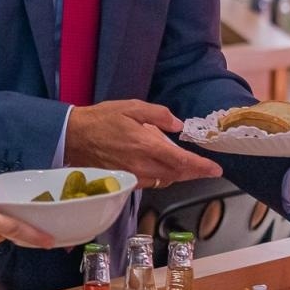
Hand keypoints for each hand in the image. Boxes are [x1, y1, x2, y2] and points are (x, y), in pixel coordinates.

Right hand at [64, 100, 222, 187]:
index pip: (182, 160)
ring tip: (188, 166)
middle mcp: (143, 165)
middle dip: (195, 172)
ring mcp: (134, 176)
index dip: (201, 166)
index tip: (216, 169)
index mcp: (147, 146)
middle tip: (208, 169)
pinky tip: (164, 167)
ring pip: (165, 180)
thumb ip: (158, 115)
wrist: (72, 137)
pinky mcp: (125, 182)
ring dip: (180, 175)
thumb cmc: (102, 119)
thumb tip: (178, 125)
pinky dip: (163, 176)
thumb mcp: (131, 107)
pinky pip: (151, 182)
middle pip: (177, 174)